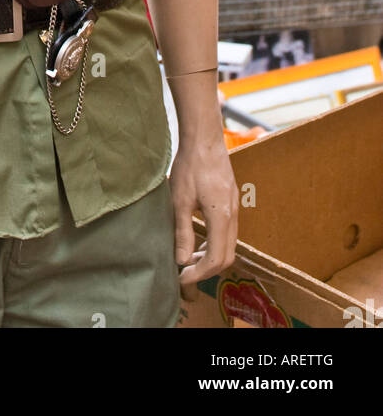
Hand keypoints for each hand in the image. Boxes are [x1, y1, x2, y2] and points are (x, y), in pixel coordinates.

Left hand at [168, 136, 237, 300]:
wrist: (204, 138)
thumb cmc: (191, 166)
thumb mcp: (180, 200)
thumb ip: (182, 232)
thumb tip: (182, 260)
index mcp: (221, 218)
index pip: (216, 259)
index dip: (199, 273)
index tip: (182, 277)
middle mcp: (233, 216)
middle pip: (226, 256)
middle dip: (206, 269)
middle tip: (184, 272)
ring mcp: (235, 208)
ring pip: (228, 244)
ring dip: (210, 256)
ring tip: (188, 257)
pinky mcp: (231, 202)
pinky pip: (227, 231)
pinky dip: (214, 242)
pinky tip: (198, 238)